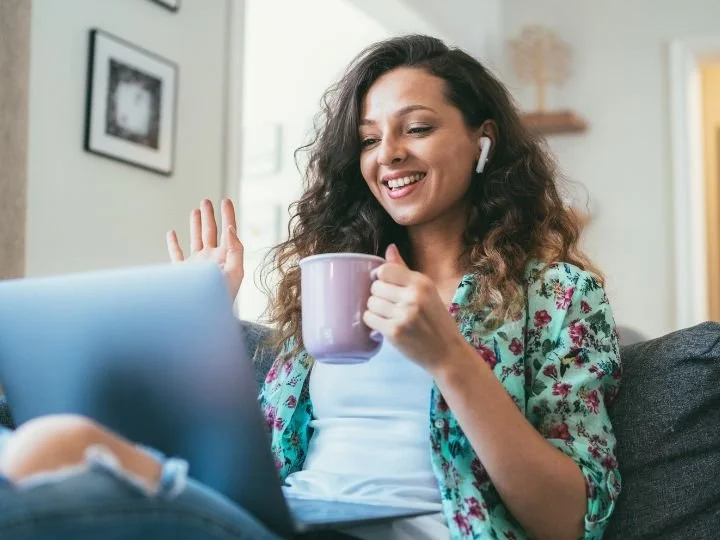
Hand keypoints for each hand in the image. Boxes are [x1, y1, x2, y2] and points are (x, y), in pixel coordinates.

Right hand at [166, 198, 243, 299]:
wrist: (204, 317)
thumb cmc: (223, 299)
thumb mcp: (235, 272)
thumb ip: (235, 250)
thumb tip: (230, 229)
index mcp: (225, 257)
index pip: (228, 232)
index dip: (228, 215)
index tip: (226, 200)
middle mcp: (211, 259)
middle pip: (211, 232)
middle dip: (209, 216)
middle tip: (207, 201)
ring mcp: (196, 266)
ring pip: (196, 239)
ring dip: (195, 224)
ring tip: (196, 210)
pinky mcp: (183, 273)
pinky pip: (176, 255)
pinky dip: (173, 243)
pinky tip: (172, 233)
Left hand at [363, 244, 466, 372]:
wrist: (447, 352)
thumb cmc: (436, 320)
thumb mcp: (427, 291)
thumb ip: (404, 270)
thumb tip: (389, 248)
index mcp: (421, 282)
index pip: (385, 270)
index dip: (380, 277)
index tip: (384, 286)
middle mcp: (413, 296)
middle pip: (375, 286)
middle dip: (378, 295)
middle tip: (389, 305)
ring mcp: (404, 315)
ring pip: (370, 303)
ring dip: (375, 310)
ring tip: (388, 316)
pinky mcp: (395, 332)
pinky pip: (369, 319)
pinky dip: (373, 322)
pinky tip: (384, 325)